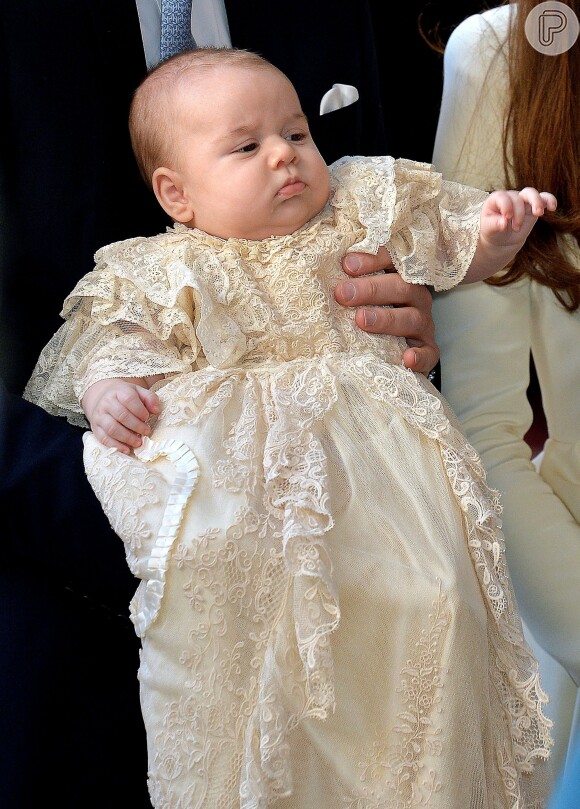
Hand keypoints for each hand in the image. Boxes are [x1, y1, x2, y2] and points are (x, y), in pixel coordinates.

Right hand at [81, 378, 160, 453]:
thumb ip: (150, 398)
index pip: (129, 399)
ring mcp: (99, 416)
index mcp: (118, 392)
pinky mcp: (95, 428)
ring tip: (138, 442)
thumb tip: (157, 410)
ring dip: (127, 437)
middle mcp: (106, 403)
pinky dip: (116, 446)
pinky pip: (104, 438)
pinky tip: (126, 450)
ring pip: (112, 428)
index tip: (147, 417)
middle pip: (122, 416)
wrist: (102, 398)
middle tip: (146, 432)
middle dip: (136, 426)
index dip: (140, 410)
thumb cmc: (124, 397)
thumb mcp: (138, 392)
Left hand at [334, 247, 438, 373]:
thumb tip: (326, 271)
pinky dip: (419, 356)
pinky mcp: (428, 350)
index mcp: (402, 277)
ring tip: (361, 319)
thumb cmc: (374, 311)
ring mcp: (424, 324)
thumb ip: (351, 281)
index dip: (372, 260)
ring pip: (412, 318)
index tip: (346, 265)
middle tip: (343, 294)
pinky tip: (407, 358)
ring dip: (386, 319)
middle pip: (401, 287)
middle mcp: (416, 298)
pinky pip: (428, 353)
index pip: (392, 260)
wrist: (399, 346)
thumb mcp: (365, 292)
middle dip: (371, 289)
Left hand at [482, 188, 556, 245]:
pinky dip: (549, 200)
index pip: (502, 198)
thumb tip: (503, 223)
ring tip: (538, 214)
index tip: (507, 218)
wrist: (502, 238)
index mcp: (496, 199)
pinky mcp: (534, 206)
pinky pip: (544, 199)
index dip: (506, 207)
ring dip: (536, 202)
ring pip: (531, 193)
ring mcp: (523, 200)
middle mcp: (510, 197)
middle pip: (517, 197)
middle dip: (518, 213)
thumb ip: (494, 225)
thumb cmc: (493, 231)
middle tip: (516, 228)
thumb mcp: (489, 229)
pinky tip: (553, 207)